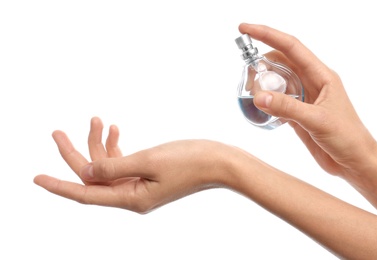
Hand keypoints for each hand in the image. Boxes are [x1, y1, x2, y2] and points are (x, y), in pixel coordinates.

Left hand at [34, 117, 230, 212]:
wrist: (219, 161)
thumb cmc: (191, 161)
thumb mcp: (149, 161)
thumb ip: (114, 167)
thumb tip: (86, 173)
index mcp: (132, 198)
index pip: (87, 193)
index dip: (60, 185)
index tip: (37, 178)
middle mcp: (133, 195)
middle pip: (94, 177)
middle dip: (75, 153)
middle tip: (57, 131)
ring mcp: (140, 185)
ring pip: (108, 167)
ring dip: (99, 144)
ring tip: (96, 120)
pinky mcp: (148, 174)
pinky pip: (123, 162)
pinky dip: (116, 147)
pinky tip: (114, 130)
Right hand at [239, 23, 376, 179]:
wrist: (353, 161)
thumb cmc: (347, 137)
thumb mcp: (317, 120)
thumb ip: (287, 108)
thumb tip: (258, 96)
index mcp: (321, 76)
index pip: (291, 48)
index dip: (268, 35)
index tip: (246, 29)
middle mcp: (312, 82)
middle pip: (281, 62)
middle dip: (261, 62)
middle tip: (245, 72)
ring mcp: (304, 98)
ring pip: (278, 81)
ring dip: (262, 82)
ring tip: (248, 91)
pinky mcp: (298, 113)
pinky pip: (277, 100)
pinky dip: (266, 100)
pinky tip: (259, 107)